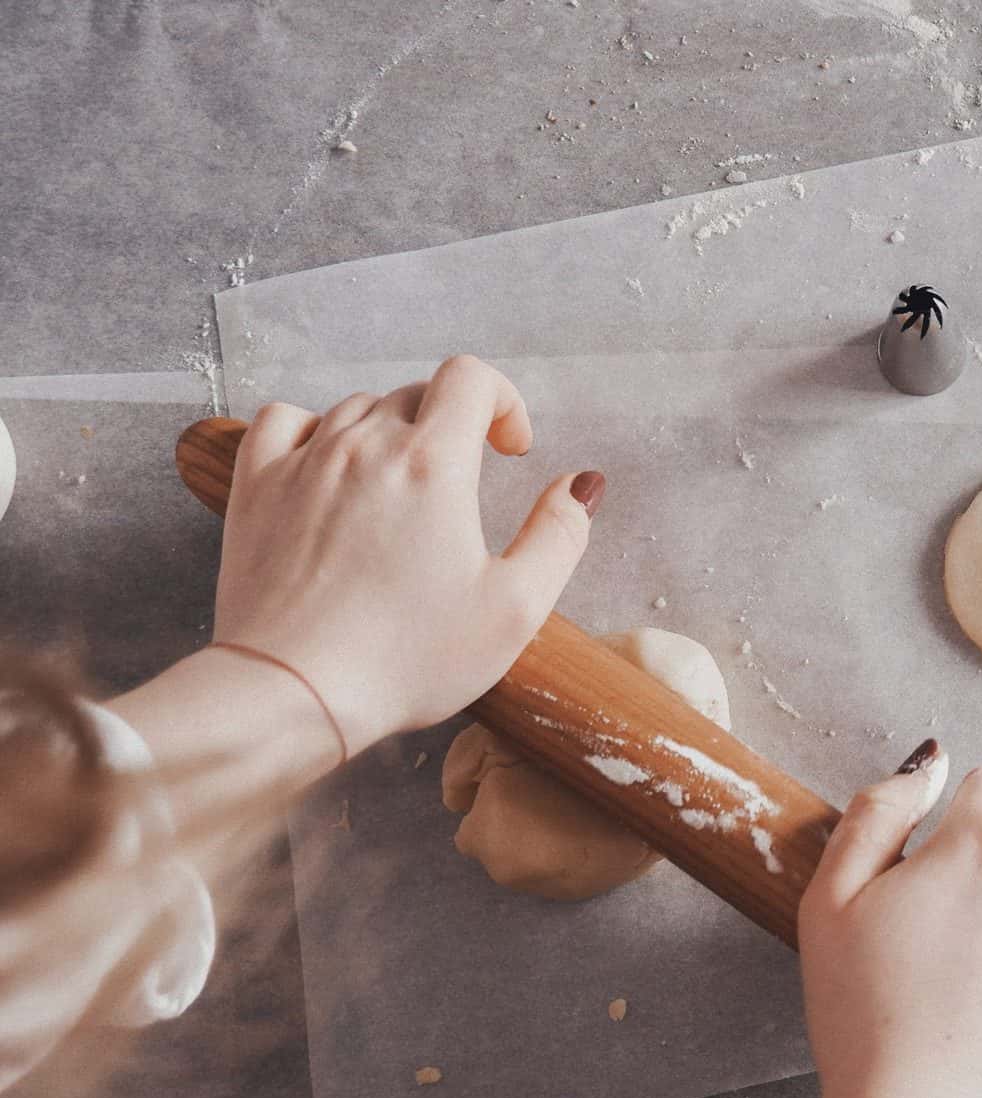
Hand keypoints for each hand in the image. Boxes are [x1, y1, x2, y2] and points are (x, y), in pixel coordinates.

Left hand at [211, 355, 603, 756]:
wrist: (292, 691)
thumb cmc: (406, 659)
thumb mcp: (515, 609)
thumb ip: (559, 536)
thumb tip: (581, 485)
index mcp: (433, 464)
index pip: (470, 377)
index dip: (503, 401)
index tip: (509, 449)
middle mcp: (364, 446)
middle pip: (416, 394)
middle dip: (452, 424)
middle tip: (464, 482)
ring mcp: (303, 462)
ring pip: (356, 408)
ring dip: (391, 432)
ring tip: (402, 487)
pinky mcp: (256, 488)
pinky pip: (283, 421)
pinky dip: (314, 429)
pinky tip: (329, 465)